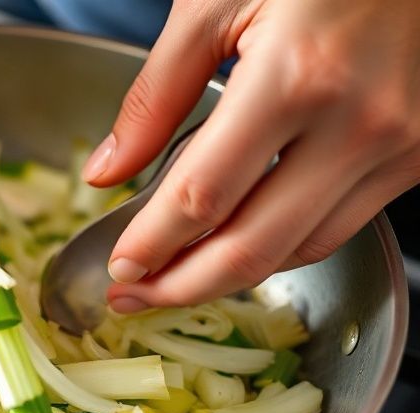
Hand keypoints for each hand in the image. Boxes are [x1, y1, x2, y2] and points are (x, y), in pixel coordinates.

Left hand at [83, 0, 419, 311]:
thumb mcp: (213, 3)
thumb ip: (155, 95)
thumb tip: (108, 172)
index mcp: (295, 78)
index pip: (203, 196)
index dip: (153, 245)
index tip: (120, 269)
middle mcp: (358, 123)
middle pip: (252, 247)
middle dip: (182, 286)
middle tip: (133, 299)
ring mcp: (399, 144)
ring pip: (299, 249)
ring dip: (230, 275)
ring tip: (176, 278)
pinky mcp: (419, 154)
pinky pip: (340, 224)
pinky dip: (282, 245)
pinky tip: (238, 242)